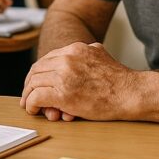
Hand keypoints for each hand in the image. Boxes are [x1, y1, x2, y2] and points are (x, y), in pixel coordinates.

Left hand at [20, 42, 137, 120]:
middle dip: (29, 84)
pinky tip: (34, 109)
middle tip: (27, 94)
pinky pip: (37, 97)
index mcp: (75, 49)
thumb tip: (88, 49)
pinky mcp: (62, 94)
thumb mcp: (102, 54)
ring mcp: (64, 75)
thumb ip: (90, 51)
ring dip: (28, 95)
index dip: (38, 72)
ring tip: (29, 104)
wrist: (130, 93)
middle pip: (37, 70)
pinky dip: (31, 104)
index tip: (36, 82)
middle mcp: (67, 59)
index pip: (47, 59)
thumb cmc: (120, 80)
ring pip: (34, 83)